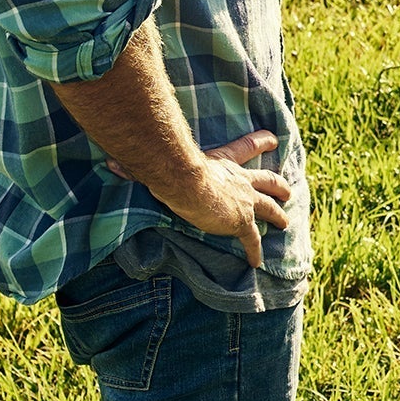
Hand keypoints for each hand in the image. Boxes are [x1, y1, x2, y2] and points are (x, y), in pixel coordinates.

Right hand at [109, 129, 291, 267]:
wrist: (186, 184)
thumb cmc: (172, 170)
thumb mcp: (160, 164)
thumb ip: (137, 166)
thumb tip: (111, 164)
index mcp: (223, 162)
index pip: (246, 148)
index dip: (261, 142)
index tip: (274, 138)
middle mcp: (239, 180)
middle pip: (267, 179)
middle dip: (278, 185)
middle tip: (288, 190)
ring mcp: (244, 201)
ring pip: (269, 208)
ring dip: (278, 214)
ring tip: (286, 221)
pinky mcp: (241, 222)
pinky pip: (252, 240)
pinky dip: (254, 251)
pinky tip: (256, 262)